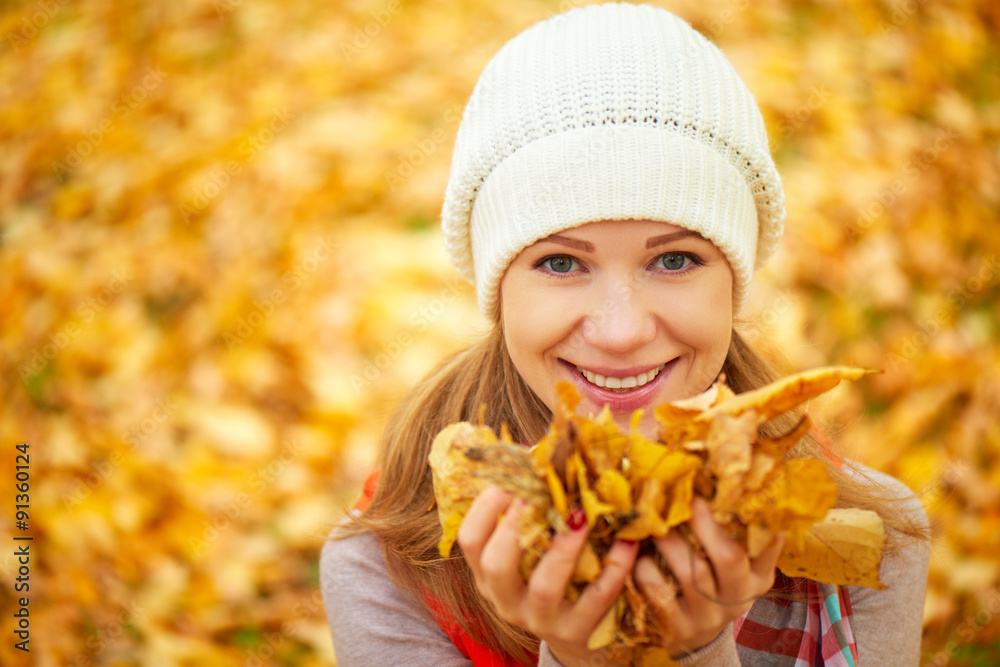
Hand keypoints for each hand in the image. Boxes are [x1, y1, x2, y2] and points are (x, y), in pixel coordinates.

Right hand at [457, 485, 638, 666]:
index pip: (470, 539)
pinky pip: (596, 599)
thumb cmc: (552, 576)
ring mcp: (541, 620)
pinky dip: (613, 569)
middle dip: (515, 524)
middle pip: (496, 565)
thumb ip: (532, 507)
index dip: (485, 506)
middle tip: (538, 491)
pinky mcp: (578, 633)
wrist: (577, 638)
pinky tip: (627, 540)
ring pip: (545, 587)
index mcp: (489, 573)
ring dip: (563, 548)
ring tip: (581, 516)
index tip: (509, 478)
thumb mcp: (533, 548)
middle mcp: (507, 599)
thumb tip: (543, 446)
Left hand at [634, 497, 784, 657]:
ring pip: (690, 574)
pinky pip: (658, 591)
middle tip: (683, 499)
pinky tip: (638, 556)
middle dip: (703, 523)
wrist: (695, 637)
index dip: (751, 522)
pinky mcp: (678, 628)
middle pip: (729, 557)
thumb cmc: (713, 585)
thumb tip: (733, 487)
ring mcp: (708, 617)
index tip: (732, 495)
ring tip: (654, 524)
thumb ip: (738, 536)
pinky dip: (644, 567)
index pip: (766, 549)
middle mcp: (737, 598)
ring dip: (669, 542)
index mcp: (757, 578)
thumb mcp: (736, 567)